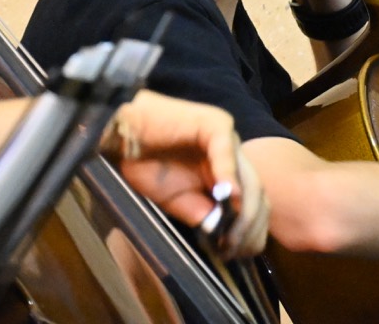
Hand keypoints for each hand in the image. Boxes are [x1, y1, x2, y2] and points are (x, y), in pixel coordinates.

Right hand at [104, 91, 268, 258]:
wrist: (120, 134)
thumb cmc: (145, 164)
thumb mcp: (176, 201)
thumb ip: (202, 214)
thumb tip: (224, 237)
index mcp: (227, 174)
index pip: (254, 205)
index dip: (250, 233)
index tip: (235, 255)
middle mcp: (234, 157)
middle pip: (257, 195)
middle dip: (248, 228)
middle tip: (232, 251)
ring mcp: (228, 139)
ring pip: (249, 179)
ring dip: (242, 212)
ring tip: (229, 235)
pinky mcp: (215, 123)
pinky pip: (226, 152)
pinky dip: (227, 174)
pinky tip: (224, 195)